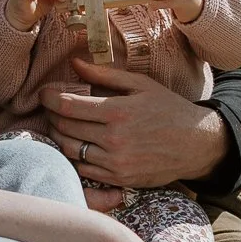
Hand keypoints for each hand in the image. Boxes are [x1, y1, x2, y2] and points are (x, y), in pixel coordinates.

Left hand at [43, 56, 230, 200]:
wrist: (196, 144)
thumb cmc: (168, 108)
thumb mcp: (141, 84)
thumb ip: (105, 74)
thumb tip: (75, 63)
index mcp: (118, 111)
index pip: (69, 106)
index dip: (49, 99)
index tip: (44, 94)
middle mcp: (114, 139)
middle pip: (65, 128)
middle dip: (52, 116)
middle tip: (52, 108)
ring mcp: (115, 162)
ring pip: (70, 150)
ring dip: (59, 136)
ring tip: (61, 125)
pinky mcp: (118, 178)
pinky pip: (83, 168)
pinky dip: (74, 156)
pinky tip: (76, 143)